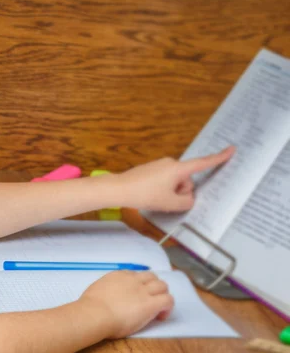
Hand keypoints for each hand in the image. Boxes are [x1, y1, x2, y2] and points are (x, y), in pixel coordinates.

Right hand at [79, 270, 173, 338]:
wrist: (96, 313)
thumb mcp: (97, 289)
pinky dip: (167, 308)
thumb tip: (108, 294)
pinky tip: (160, 317)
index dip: (138, 284)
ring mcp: (144, 291)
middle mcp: (134, 280)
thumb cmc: (91, 305)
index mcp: (119, 275)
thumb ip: (106, 288)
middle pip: (152, 277)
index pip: (135, 274)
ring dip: (162, 294)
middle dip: (153, 286)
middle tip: (149, 299)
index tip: (135, 294)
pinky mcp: (151, 304)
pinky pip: (168, 300)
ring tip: (157, 307)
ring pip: (163, 286)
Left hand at [118, 146, 234, 211]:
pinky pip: (164, 182)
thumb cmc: (146, 194)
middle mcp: (171, 163)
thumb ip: (187, 202)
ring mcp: (160, 165)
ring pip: (175, 183)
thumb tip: (188, 198)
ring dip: (170, 193)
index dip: (219, 158)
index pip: (203, 163)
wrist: (119, 189)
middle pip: (187, 181)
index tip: (232, 149)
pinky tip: (150, 196)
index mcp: (179, 168)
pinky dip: (162, 191)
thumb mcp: (171, 203)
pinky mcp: (151, 170)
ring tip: (155, 198)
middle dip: (181, 192)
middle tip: (166, 201)